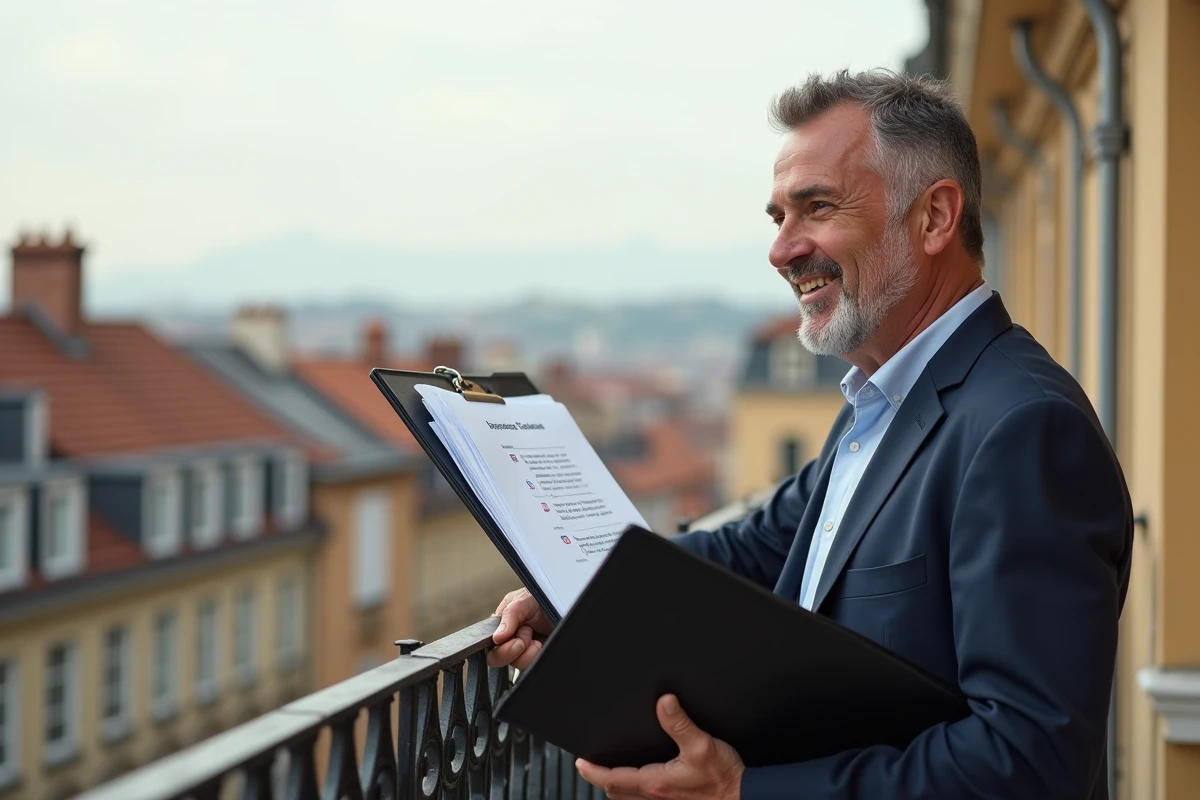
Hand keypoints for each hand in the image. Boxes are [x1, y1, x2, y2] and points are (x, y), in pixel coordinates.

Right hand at [487, 588, 551, 669]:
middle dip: (511, 651)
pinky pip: (531, 665)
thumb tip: (497, 638)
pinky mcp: (536, 656)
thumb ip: (508, 616)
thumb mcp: (520, 601)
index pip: (489, 645)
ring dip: (527, 652)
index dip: (498, 647)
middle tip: (522, 641)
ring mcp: (523, 649)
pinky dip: (536, 656)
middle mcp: (509, 639)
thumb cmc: (540, 597)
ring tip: (535, 637)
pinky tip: (541, 645)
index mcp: (500, 626)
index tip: (510, 640)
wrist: (564, 602)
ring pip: (516, 664)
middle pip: (498, 659)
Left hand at [576, 695, 743, 799]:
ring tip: (610, 773)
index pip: (612, 778)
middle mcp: (656, 796)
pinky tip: (640, 782)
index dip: (592, 771)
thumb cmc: (724, 777)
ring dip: (616, 786)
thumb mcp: (702, 744)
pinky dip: (633, 793)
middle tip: (591, 765)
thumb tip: (663, 702)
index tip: (580, 762)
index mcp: (656, 782)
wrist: (742, 796)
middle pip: (615, 791)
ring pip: (628, 799)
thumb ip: (680, 723)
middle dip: (601, 778)